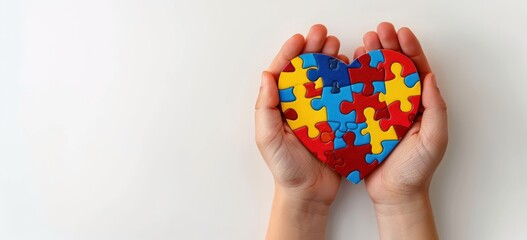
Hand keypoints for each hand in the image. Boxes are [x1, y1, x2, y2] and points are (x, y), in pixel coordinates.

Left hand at [255, 24, 350, 239]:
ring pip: (324, 80)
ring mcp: (318, 113)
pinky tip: (351, 70)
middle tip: (322, 35)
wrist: (309, 194)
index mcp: (281, 108)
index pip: (283, 74)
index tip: (300, 39)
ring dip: (330, 61)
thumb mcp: (268, 139)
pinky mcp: (336, 122)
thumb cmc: (285, 170)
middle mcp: (299, 107)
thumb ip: (266, 109)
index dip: (290, 53)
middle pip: (305, 71)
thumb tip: (267, 76)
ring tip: (337, 47)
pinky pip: (341, 98)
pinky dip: (346, 82)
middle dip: (313, 50)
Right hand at [357, 22, 447, 204]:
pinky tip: (349, 68)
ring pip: (376, 79)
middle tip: (379, 32)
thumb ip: (435, 109)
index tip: (400, 33)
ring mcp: (382, 112)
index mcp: (420, 106)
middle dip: (388, 47)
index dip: (409, 50)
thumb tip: (430, 77)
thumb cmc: (417, 170)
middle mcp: (401, 105)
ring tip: (362, 44)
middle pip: (395, 69)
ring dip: (370, 59)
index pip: (416, 71)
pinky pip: (359, 97)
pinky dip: (355, 81)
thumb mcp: (433, 139)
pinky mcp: (364, 121)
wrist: (395, 194)